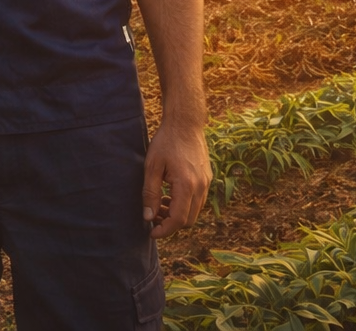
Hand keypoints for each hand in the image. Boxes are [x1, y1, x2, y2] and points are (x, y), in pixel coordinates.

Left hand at [141, 119, 210, 238]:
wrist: (185, 123)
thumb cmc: (166, 142)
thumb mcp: (152, 166)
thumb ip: (149, 194)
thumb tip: (147, 217)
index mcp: (187, 185)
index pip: (178, 220)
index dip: (164, 230)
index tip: (151, 232)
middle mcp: (201, 187)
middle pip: (188, 220)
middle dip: (170, 224)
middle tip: (152, 217)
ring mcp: (206, 183)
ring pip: (194, 211)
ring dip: (177, 214)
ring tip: (158, 205)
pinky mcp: (207, 178)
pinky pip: (197, 200)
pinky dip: (184, 204)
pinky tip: (168, 195)